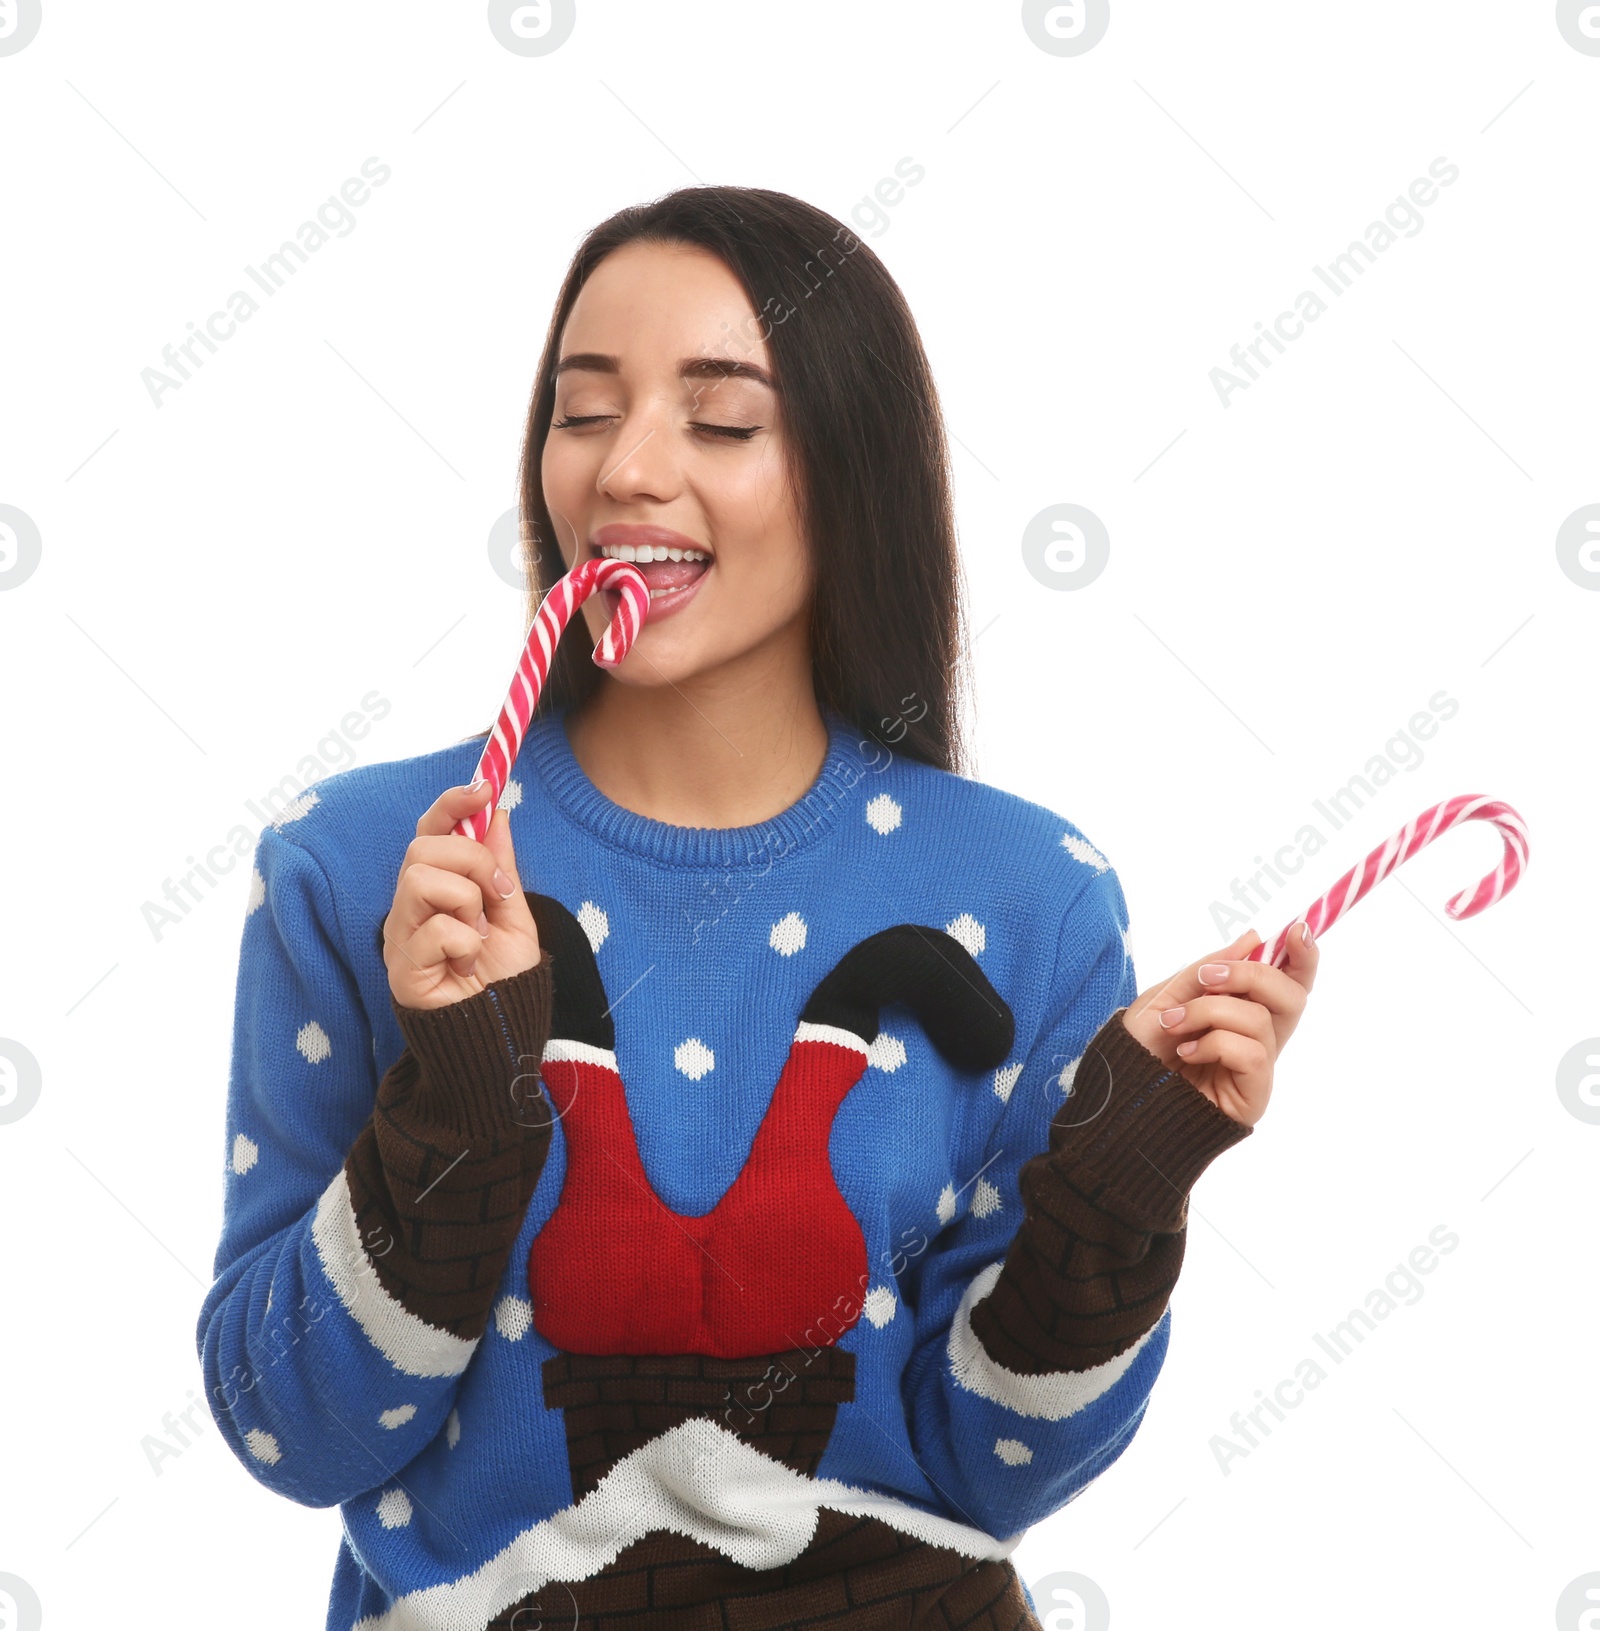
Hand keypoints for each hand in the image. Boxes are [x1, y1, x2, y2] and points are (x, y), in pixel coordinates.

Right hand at [382, 779, 539, 1010]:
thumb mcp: (515, 914)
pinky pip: (434, 930)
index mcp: (437, 889)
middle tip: (496, 894)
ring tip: (478, 935)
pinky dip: (466, 944)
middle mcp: (410, 908)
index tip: (483, 787)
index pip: (429, 832)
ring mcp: (400, 937)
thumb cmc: (503, 977)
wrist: (502, 1032)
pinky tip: (469, 966)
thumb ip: (502, 867)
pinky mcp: (401, 970)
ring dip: (466, 903)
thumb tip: (497, 814)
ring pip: (420, 880)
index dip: (451, 805)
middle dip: (471, 860)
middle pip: (422, 849)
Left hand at [1118, 923, 1319, 1124]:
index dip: (1303, 956)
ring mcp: (1257, 1067)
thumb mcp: (1167, 996)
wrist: (1119, 1095)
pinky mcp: (1254, 1094)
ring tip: (1174, 1025)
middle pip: (1292, 996)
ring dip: (1210, 1012)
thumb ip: (1207, 969)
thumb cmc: (1141, 1049)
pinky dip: (1215, 1043)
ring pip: (1263, 1019)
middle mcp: (1258, 1037)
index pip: (1289, 982)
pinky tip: (1188, 1052)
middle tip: (1209, 979)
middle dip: (1253, 975)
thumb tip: (1254, 939)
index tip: (1298, 929)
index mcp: (1242, 1010)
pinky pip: (1254, 1052)